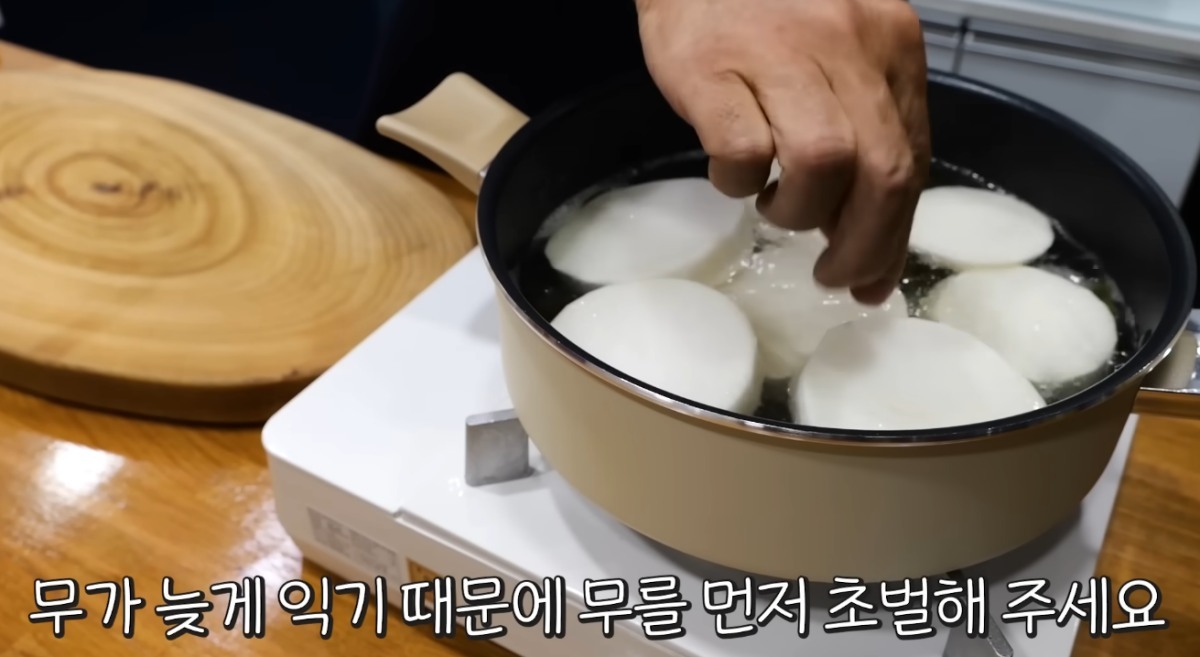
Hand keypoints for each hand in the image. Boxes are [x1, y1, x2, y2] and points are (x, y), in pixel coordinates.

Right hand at [635, 0, 930, 303]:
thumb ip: (860, 130)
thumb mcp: (837, 52)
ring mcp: (778, 52)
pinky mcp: (711, 66)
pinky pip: (741, 149)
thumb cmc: (768, 9)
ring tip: (773, 206)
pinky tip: (732, 175)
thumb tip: (863, 238)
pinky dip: (737, 180)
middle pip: (881, 170)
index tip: (875, 278)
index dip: (896, 234)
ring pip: (822, 163)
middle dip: (862, 244)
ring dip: (797, 209)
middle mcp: (846, 44)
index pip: (912, 158)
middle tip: (832, 275)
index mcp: (889, 44)